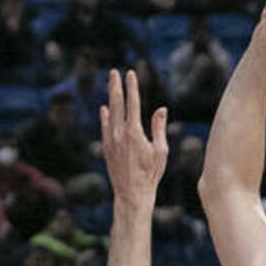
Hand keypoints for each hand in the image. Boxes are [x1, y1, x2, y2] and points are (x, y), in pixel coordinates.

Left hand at [101, 69, 167, 204]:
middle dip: (115, 86)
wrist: (131, 194)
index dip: (132, 87)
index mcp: (134, 133)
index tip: (131, 73)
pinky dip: (104, 116)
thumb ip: (159, 128)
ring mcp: (110, 141)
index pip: (133, 103)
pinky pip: (104, 127)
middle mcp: (119, 134)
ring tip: (110, 84)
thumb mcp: (160, 151)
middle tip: (114, 72)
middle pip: (116, 104)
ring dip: (110, 97)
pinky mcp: (106, 148)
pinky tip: (104, 108)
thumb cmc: (150, 174)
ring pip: (109, 113)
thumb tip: (161, 109)